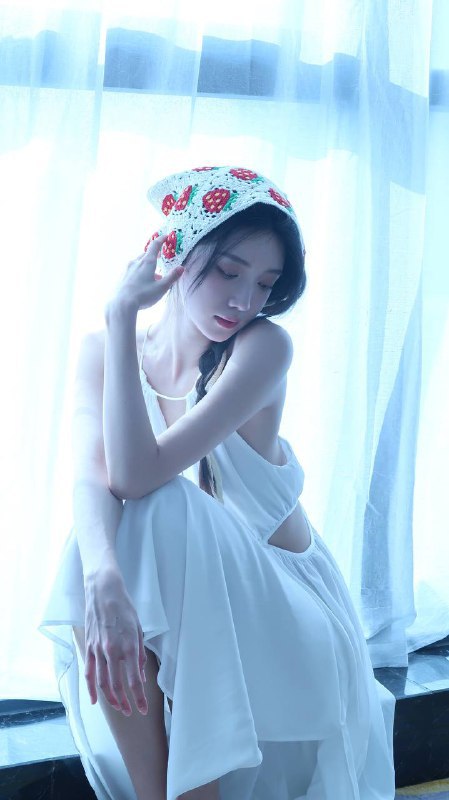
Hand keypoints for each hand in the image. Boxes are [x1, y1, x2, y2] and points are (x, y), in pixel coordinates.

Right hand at [83, 567, 148, 715]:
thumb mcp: (138, 628)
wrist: (103, 590)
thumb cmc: (124, 607)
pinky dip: (91, 688)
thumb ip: (139, 653)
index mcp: (129, 646)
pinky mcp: (88, 647)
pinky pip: (89, 672)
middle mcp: (112, 651)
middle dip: (125, 702)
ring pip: (102, 682)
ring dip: (111, 698)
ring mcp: (98, 650)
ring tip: (118, 707)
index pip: (134, 680)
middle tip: (131, 711)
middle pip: (118, 685)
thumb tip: (140, 673)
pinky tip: (95, 699)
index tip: (143, 709)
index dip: (139, 698)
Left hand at [107, 234, 184, 313]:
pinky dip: (140, 272)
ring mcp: (127, 269)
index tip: (165, 236)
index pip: (155, 246)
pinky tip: (142, 283)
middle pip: (146, 254)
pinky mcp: (122, 277)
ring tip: (154, 276)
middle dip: (154, 255)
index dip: (161, 240)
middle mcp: (136, 262)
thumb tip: (181, 268)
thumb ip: (172, 277)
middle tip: (161, 257)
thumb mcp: (161, 288)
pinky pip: (132, 270)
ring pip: (139, 263)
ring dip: (147, 266)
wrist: (121, 304)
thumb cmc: (143, 295)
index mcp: (147, 262)